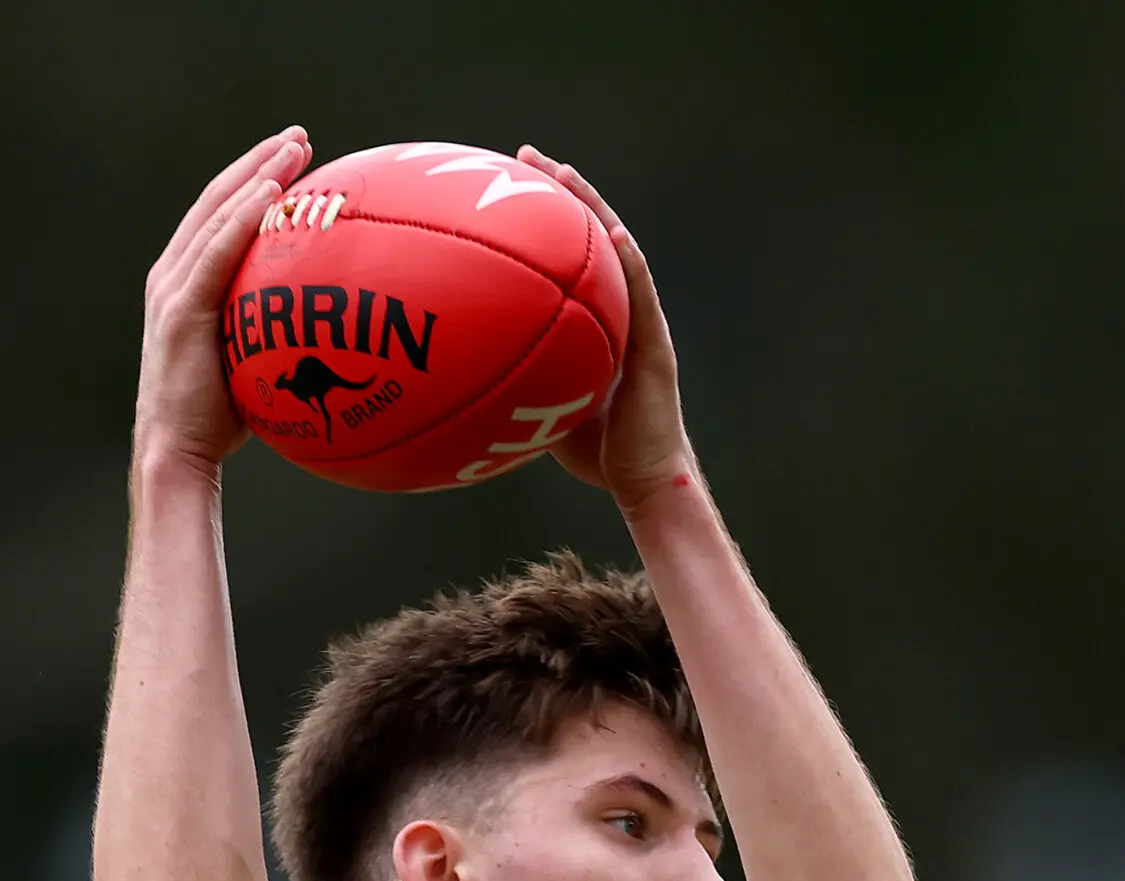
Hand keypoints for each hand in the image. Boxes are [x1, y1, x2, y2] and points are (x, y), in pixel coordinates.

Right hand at [135, 127, 311, 478]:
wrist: (177, 452)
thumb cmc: (218, 418)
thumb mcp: (250, 361)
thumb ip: (273, 332)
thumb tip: (330, 328)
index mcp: (184, 283)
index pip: (219, 216)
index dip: (252, 180)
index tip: (290, 156)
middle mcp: (171, 276)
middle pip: (217, 200)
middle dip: (258, 162)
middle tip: (298, 136)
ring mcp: (172, 290)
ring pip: (216, 214)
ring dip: (257, 175)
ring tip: (293, 148)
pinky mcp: (181, 311)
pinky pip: (216, 252)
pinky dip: (242, 217)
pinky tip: (271, 192)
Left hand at [516, 146, 698, 509]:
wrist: (643, 480)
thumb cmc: (597, 451)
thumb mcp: (545, 404)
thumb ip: (521, 376)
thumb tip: (468, 369)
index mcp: (599, 323)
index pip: (571, 259)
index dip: (546, 218)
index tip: (512, 185)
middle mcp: (622, 314)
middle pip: (592, 240)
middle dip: (563, 194)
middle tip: (527, 157)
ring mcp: (642, 326)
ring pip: (618, 253)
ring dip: (592, 210)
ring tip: (564, 174)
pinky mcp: (656, 346)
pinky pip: (640, 296)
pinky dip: (627, 261)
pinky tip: (610, 231)